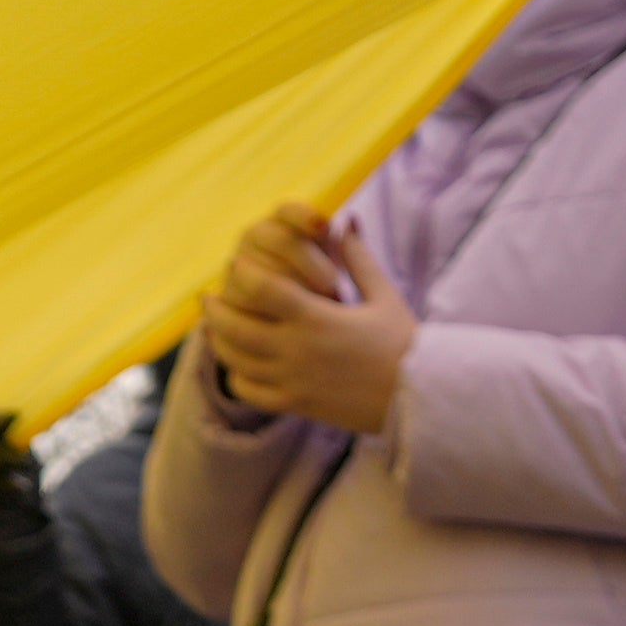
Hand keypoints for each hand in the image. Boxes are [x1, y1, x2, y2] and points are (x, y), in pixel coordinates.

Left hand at [206, 201, 414, 433]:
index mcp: (318, 318)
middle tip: (207, 296)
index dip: (245, 274)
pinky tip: (238, 362)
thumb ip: (358, 259)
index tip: (236, 263)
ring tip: (213, 325)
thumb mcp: (383, 295)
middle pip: (236, 327)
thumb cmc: (403, 340)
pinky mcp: (293, 404)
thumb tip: (346, 220)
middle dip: (216, 309)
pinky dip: (237, 375)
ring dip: (219, 340)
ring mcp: (292, 381)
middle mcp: (298, 350)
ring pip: (236, 360)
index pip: (265, 290)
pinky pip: (249, 391)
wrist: (418, 397)